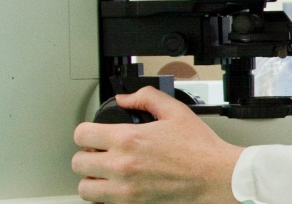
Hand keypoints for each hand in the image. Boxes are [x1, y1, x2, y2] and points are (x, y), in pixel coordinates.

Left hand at [72, 87, 243, 203]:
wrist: (213, 176)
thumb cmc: (198, 147)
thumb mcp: (175, 110)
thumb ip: (147, 98)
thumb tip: (125, 98)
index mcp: (129, 139)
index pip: (82, 135)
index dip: (86, 130)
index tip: (93, 132)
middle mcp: (122, 166)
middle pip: (78, 163)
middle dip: (87, 154)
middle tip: (100, 151)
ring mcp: (124, 191)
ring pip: (84, 188)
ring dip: (91, 178)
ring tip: (105, 171)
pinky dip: (102, 198)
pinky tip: (115, 188)